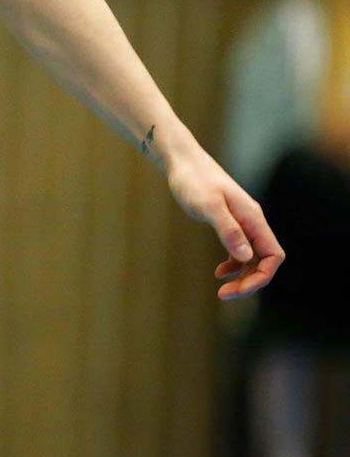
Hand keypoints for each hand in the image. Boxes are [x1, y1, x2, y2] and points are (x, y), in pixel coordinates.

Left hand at [164, 152, 284, 299]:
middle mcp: (252, 222)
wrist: (183, 162)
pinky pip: (240, 251)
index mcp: (253, 219)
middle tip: (224, 295)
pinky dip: (233, 265)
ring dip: (242, 276)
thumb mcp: (208, 205)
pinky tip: (219, 272)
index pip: (273, 255)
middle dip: (250, 281)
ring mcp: (241, 223)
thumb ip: (228, 230)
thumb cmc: (194, 181)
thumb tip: (246, 256)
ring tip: (222, 289)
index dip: (262, 276)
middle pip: (264, 261)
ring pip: (252, 258)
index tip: (239, 289)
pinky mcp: (229, 224)